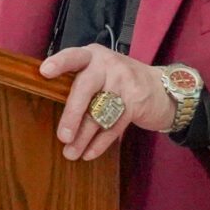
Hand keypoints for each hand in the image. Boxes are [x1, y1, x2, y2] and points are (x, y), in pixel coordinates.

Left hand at [38, 44, 173, 159]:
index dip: (60, 63)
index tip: (44, 72)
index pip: (74, 56)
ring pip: (99, 112)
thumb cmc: (121, 81)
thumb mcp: (102, 71)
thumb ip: (80, 81)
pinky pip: (114, 125)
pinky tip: (89, 153)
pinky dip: (100, 143)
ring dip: (83, 137)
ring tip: (71, 153)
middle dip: (72, 114)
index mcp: (93, 56)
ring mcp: (124, 82)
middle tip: (63, 137)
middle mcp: (108, 65)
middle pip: (85, 88)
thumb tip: (49, 104)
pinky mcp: (136, 102)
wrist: (165, 88)